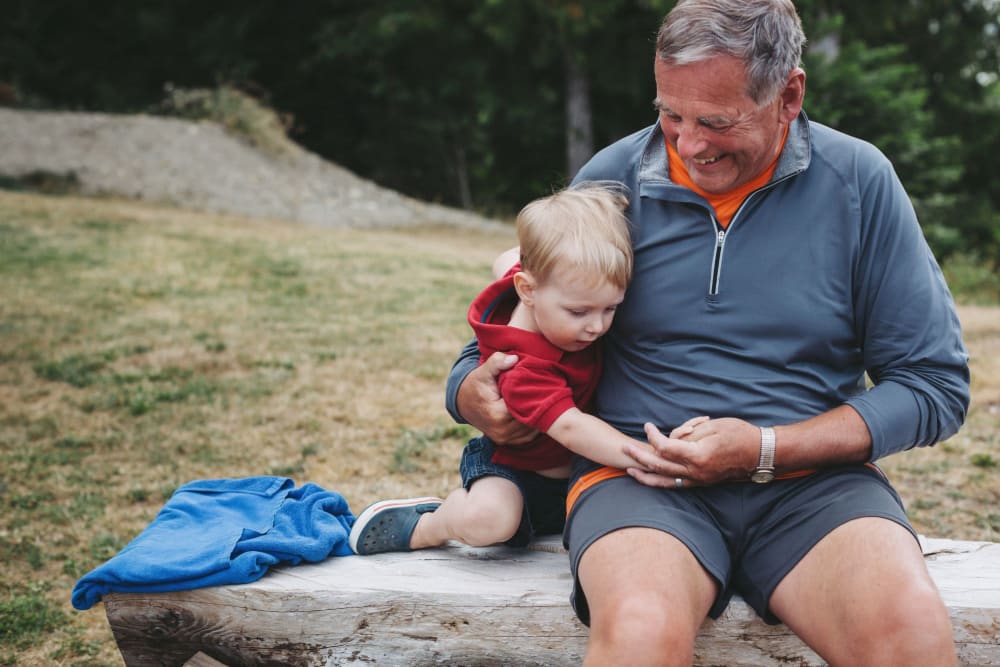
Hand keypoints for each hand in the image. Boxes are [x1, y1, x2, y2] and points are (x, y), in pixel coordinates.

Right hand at [455, 351, 537, 444]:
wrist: (463, 402)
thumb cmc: (476, 385)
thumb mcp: (484, 371)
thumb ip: (497, 362)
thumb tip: (514, 359)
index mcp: (497, 414)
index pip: (525, 406)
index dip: (532, 395)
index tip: (537, 384)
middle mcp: (501, 431)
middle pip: (530, 419)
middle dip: (537, 405)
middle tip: (543, 391)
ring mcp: (504, 438)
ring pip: (532, 428)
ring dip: (536, 416)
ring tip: (540, 400)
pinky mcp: (507, 442)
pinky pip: (528, 435)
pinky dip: (532, 425)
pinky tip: (533, 411)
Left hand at [623, 418, 758, 487]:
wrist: (761, 454)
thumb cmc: (739, 434)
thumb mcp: (713, 426)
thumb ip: (688, 433)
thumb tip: (671, 438)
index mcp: (698, 456)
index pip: (665, 447)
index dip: (652, 436)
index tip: (647, 426)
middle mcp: (696, 472)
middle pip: (660, 465)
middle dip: (639, 456)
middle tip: (623, 448)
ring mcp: (699, 480)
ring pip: (665, 481)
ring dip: (646, 475)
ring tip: (630, 471)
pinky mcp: (702, 483)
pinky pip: (677, 485)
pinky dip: (662, 482)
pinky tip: (652, 478)